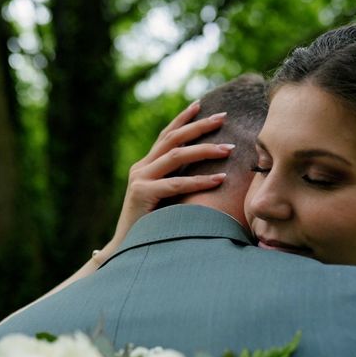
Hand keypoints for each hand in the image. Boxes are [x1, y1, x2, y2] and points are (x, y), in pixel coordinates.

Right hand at [96, 101, 232, 262]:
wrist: (126, 252)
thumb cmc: (152, 228)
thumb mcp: (166, 201)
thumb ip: (179, 185)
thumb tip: (211, 176)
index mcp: (145, 166)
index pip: (166, 135)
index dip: (183, 119)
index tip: (202, 105)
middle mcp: (141, 168)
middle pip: (173, 138)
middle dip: (199, 126)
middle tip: (224, 116)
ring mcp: (139, 179)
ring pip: (176, 156)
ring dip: (205, 150)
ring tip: (229, 148)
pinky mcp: (142, 194)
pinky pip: (176, 184)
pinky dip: (200, 181)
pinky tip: (220, 179)